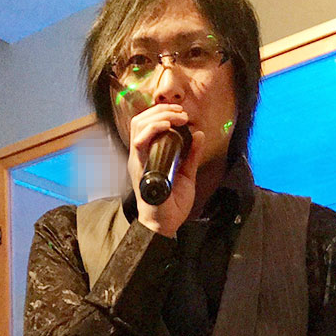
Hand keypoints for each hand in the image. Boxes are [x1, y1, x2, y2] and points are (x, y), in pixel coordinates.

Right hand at [127, 103, 204, 236]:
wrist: (166, 224)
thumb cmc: (172, 203)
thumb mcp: (187, 173)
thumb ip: (191, 154)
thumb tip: (199, 134)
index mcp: (148, 155)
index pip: (146, 125)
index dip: (161, 113)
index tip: (181, 113)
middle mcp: (140, 156)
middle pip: (139, 120)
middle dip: (161, 110)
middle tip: (180, 113)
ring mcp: (138, 161)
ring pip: (137, 126)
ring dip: (158, 116)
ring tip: (176, 117)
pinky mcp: (140, 168)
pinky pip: (140, 143)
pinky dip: (153, 129)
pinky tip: (167, 126)